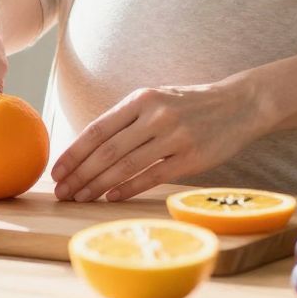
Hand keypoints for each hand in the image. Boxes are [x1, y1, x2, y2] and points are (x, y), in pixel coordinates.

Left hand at [51, 79, 271, 202]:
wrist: (240, 105)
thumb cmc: (191, 105)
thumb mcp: (157, 99)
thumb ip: (128, 119)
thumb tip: (89, 149)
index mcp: (142, 98)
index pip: (97, 129)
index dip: (74, 153)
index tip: (56, 171)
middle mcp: (155, 115)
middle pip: (106, 151)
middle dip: (79, 175)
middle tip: (61, 192)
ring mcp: (174, 137)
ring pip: (125, 166)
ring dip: (98, 186)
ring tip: (80, 199)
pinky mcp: (190, 158)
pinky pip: (151, 176)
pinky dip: (128, 189)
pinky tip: (111, 198)